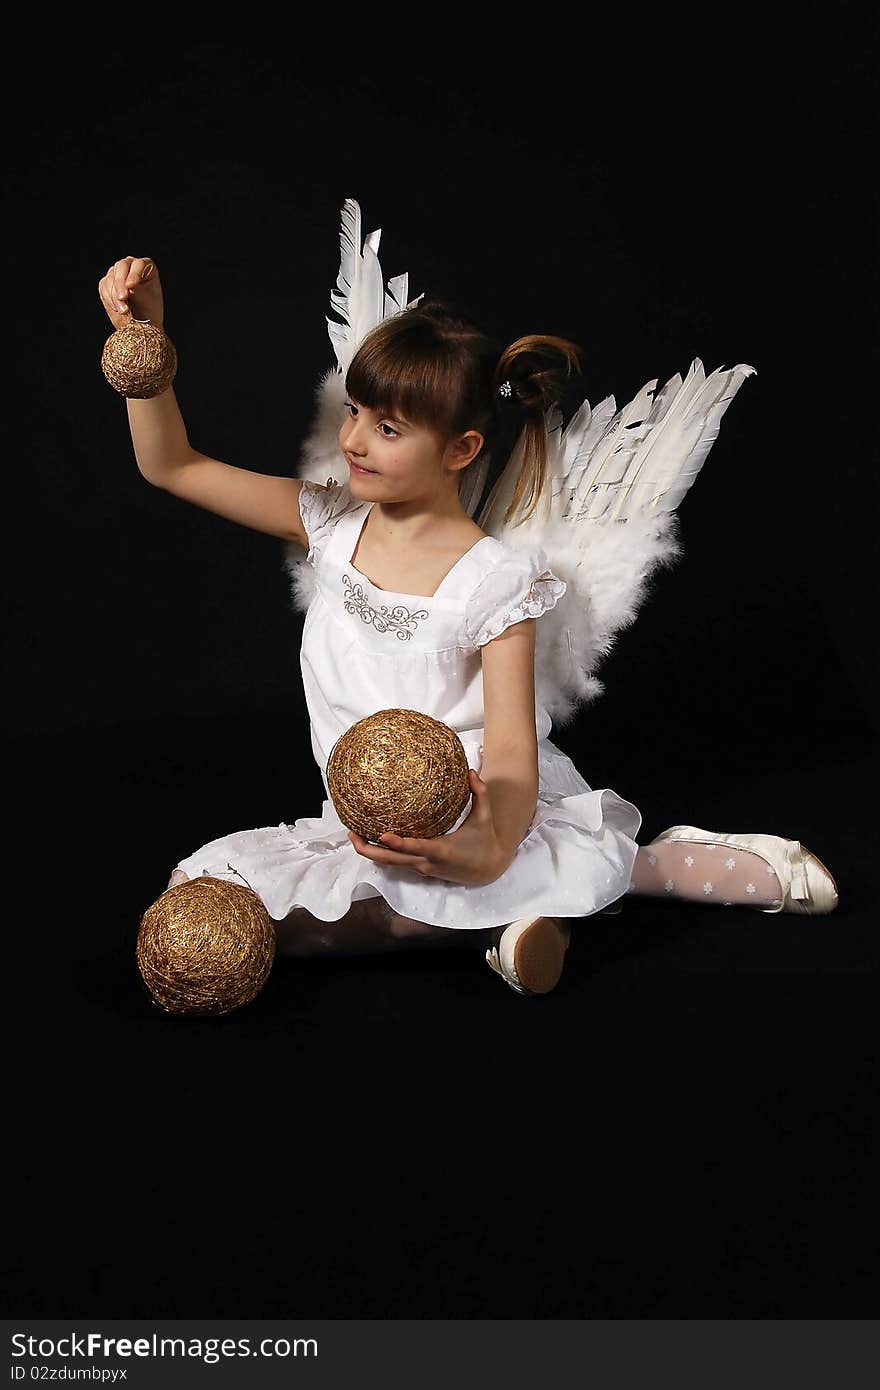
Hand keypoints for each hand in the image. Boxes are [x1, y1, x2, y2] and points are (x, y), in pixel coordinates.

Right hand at [98, 255, 164, 330]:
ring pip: (111, 278)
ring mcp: (117, 273)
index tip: (131, 286)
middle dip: (120, 284)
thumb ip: (136, 290)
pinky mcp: (107, 283)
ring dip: (115, 296)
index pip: (138, 264)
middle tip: (123, 298)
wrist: (140, 324)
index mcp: (146, 266)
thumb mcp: (146, 300)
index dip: (134, 274)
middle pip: (121, 267)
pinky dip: (109, 299)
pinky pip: (103, 287)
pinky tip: (117, 309)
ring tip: (124, 311)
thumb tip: (125, 285)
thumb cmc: (149, 310)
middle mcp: (130, 266)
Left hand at [348, 769, 511, 887]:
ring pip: (390, 863)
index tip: (383, 835)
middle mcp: (427, 862)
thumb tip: (470, 772)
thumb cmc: (484, 842)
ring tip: (353, 833)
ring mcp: (421, 868)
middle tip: (352, 834)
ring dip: (371, 852)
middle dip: (370, 850)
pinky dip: (382, 852)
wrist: (486, 870)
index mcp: (442, 850)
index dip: (399, 844)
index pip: (416, 848)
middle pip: (392, 861)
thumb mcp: (484, 817)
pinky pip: (396, 861)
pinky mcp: (419, 868)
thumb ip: (479, 793)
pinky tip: (371, 838)